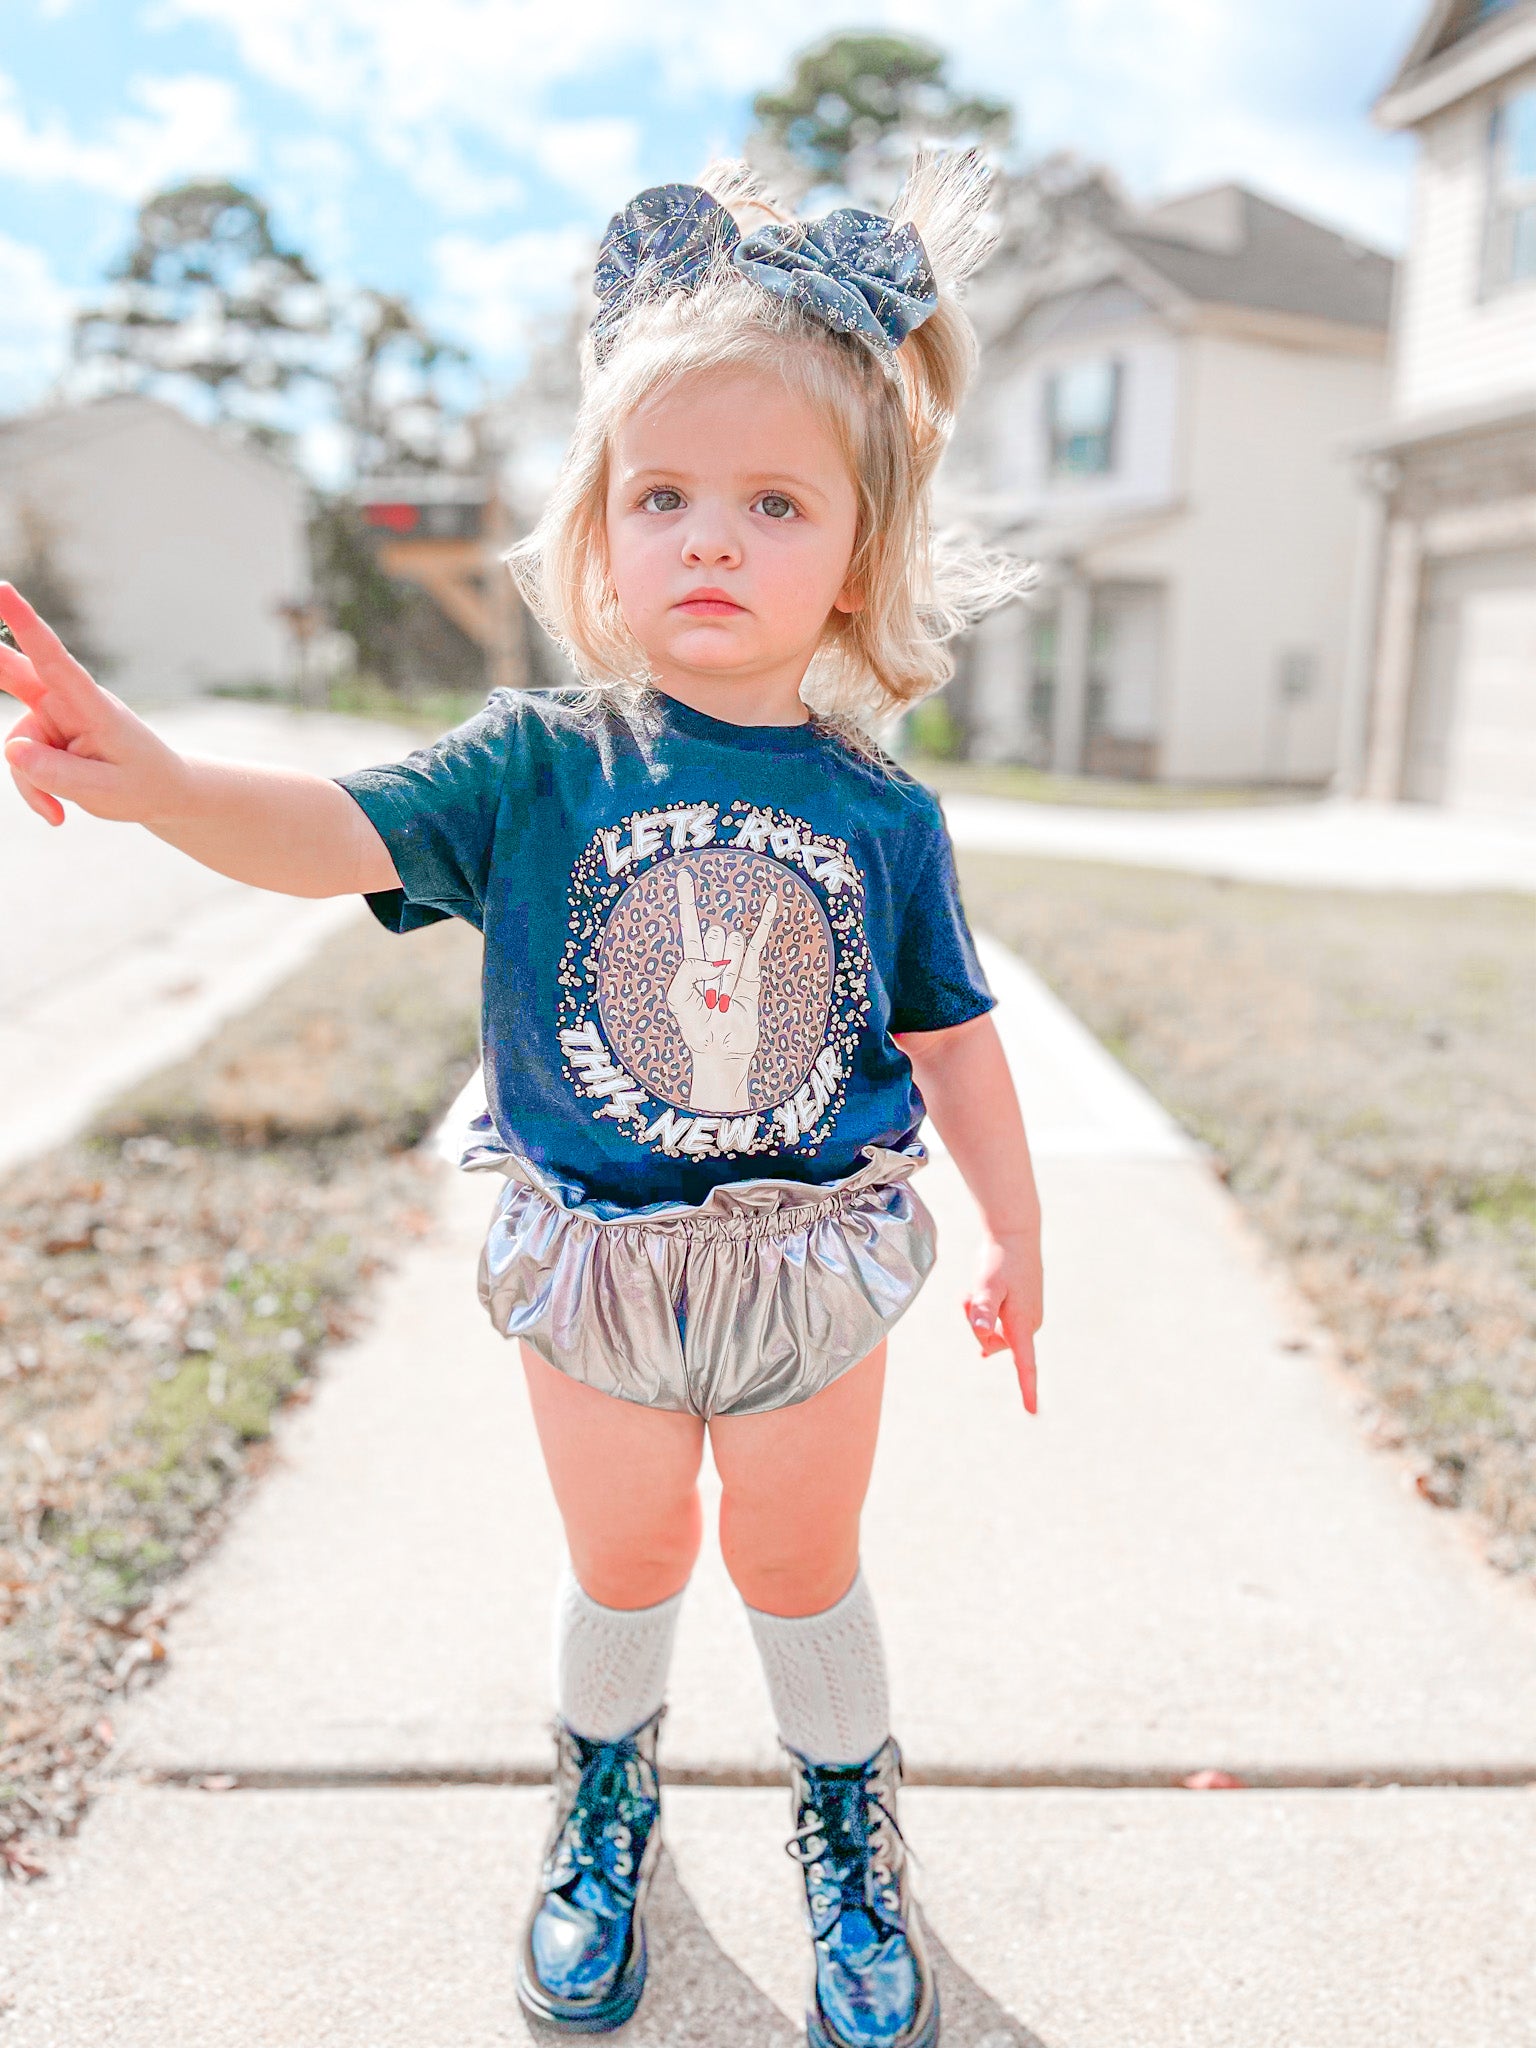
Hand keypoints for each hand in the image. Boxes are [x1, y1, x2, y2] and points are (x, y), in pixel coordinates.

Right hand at [0, 583, 189, 826]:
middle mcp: (68, 701)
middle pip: (14, 672)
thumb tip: (11, 750)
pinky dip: (34, 789)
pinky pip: (22, 763)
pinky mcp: (44, 733)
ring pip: (16, 746)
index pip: (55, 661)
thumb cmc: (144, 785)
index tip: (3, 591)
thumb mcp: (106, 791)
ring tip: (61, 811)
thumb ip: (58, 774)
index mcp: (92, 705)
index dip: (25, 626)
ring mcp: (52, 715)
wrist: (163, 794)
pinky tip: (58, 813)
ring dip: (31, 782)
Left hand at [666, 866, 777, 1111]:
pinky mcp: (753, 975)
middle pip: (715, 937)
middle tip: (711, 995)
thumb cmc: (696, 1030)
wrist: (722, 1054)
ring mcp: (734, 966)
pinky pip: (758, 944)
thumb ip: (688, 972)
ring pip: (734, 946)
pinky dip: (765, 922)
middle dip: (714, 965)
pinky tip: (771, 901)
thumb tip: (717, 959)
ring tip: (724, 999)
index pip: (689, 925)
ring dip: (729, 975)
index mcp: (691, 963)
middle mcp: (713, 959)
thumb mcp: (678, 1001)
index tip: (684, 874)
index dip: (687, 901)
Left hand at [964, 1227, 1042, 1414]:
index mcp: (1023, 1323)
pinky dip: (983, 1309)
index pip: (1025, 1364)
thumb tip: (982, 1334)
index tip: (1032, 1411)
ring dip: (978, 1314)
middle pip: (991, 1343)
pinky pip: (995, 1320)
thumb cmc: (1001, 1259)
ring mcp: (1026, 1317)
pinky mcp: (1021, 1309)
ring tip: (977, 1289)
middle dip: (975, 1324)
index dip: (1027, 1388)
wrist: (1015, 1234)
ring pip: (991, 1331)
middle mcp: (1028, 1324)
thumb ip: (984, 1310)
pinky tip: (979, 1296)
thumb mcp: (987, 1284)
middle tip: (971, 1296)